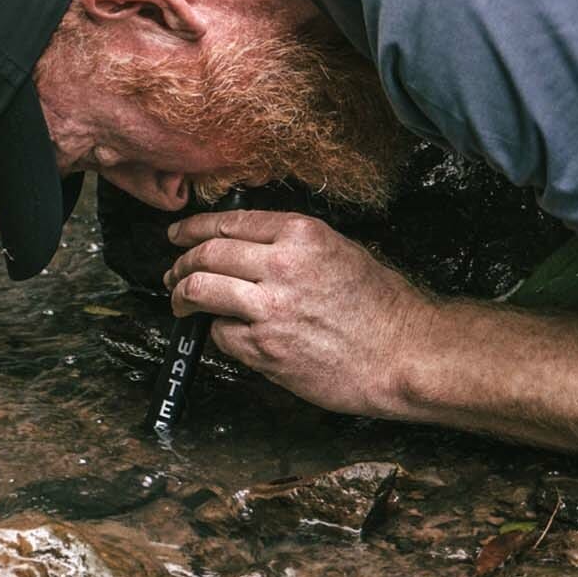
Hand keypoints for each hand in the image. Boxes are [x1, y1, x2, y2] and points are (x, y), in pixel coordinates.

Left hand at [164, 210, 431, 416]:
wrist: (404, 354)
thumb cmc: (383, 307)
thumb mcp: (339, 251)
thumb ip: (292, 245)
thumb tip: (247, 249)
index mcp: (301, 233)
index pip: (229, 222)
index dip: (194, 229)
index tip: (179, 234)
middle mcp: (280, 264)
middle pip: (207, 254)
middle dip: (181, 264)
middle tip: (174, 272)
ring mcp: (269, 308)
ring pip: (200, 291)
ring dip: (182, 296)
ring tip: (180, 302)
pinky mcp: (265, 348)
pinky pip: (222, 334)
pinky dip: (219, 333)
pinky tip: (229, 334)